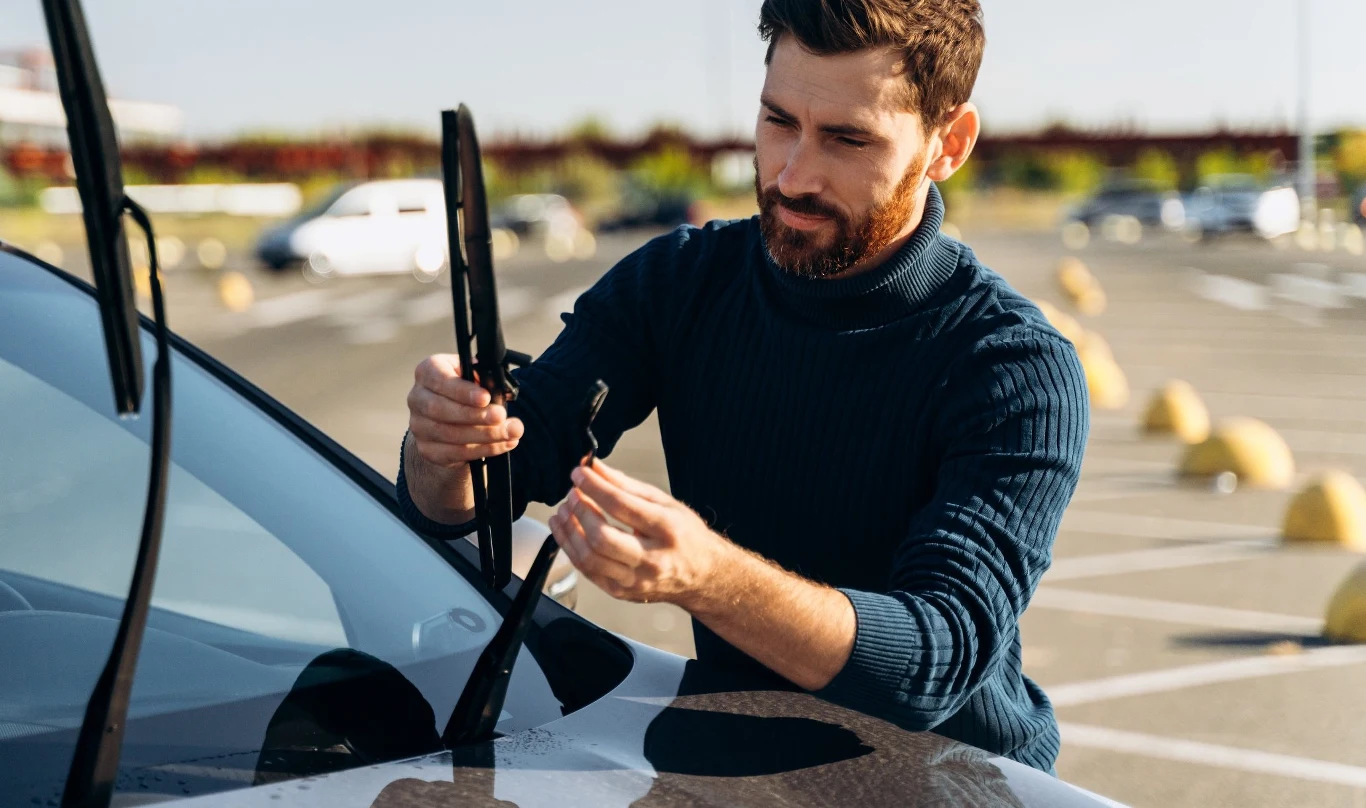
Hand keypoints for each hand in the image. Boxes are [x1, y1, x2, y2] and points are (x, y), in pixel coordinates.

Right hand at [406, 354, 523, 467]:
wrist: (452, 419)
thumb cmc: (467, 391)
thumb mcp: (474, 377)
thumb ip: (483, 378)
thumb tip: (499, 389)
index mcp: (427, 372)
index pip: (439, 379)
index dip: (462, 390)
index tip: (486, 398)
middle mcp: (417, 398)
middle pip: (440, 409)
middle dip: (475, 415)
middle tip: (501, 417)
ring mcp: (419, 426)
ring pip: (449, 434)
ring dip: (485, 435)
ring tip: (510, 432)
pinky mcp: (427, 449)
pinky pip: (455, 453)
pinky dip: (484, 449)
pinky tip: (503, 444)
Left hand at [548, 460, 727, 606]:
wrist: (702, 576)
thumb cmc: (685, 535)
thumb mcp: (664, 503)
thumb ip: (626, 485)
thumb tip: (595, 468)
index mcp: (667, 529)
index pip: (621, 506)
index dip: (594, 487)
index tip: (579, 473)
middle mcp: (652, 559)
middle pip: (602, 537)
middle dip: (579, 511)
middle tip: (572, 494)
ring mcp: (636, 581)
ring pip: (589, 558)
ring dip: (569, 531)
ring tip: (563, 511)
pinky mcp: (623, 593)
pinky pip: (588, 572)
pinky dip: (572, 549)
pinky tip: (567, 531)